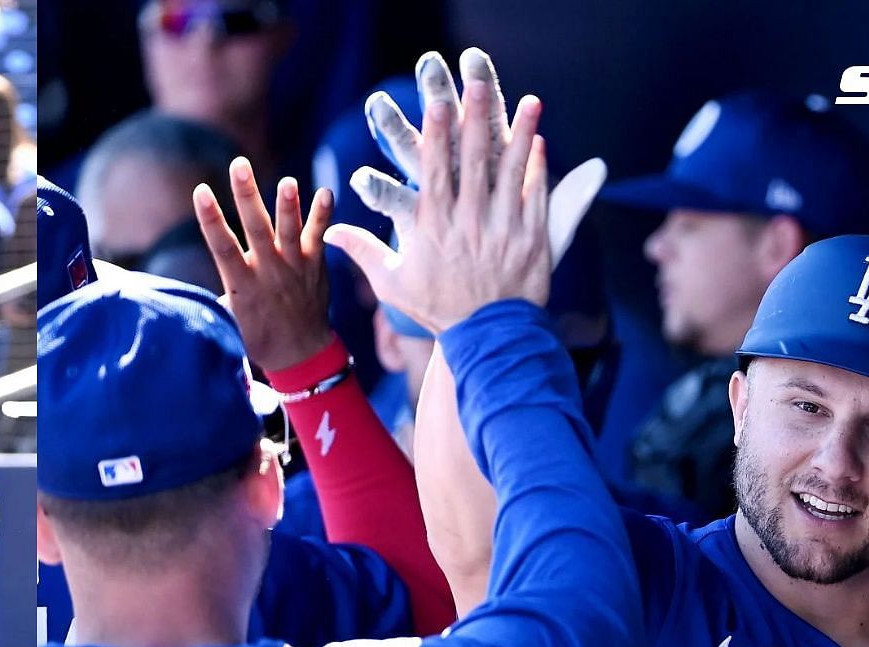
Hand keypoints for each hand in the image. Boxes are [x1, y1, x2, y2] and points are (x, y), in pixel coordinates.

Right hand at [192, 159, 336, 372]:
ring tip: (288, 182)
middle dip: (246, 196)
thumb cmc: (256, 335)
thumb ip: (218, 292)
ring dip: (288, 206)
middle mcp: (268, 272)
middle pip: (256, 229)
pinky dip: (323, 216)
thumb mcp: (229, 317)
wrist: (300, 354)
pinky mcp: (314, 266)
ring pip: (290, 232)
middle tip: (239, 165)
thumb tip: (188, 284)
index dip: (210, 218)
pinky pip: (319, 238)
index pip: (222, 247)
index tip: (201, 191)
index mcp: (241, 285)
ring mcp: (293, 268)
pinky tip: (326, 192)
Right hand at [324, 55, 551, 333]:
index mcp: (433, 230)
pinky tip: (538, 141)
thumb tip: (330, 233)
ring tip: (526, 101)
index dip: (436, 137)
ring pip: (510, 172)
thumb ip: (364, 253)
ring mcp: (502, 229)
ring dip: (518, 134)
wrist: (487, 339)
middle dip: (474, 121)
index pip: (433, 174)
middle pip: (471, 163)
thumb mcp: (392, 285)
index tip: (437, 104)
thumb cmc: (438, 310)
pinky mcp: (531, 238)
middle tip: (475, 85)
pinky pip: (535, 195)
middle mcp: (468, 224)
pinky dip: (538, 167)